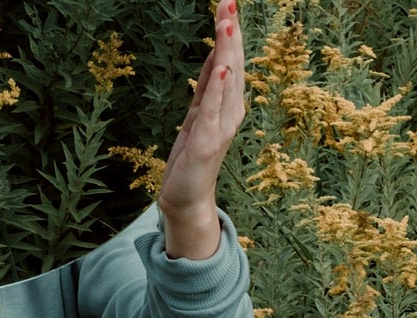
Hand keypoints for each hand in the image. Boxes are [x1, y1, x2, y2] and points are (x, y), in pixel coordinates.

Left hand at [160, 0, 246, 259]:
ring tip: (226, 25)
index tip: (227, 2)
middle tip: (229, 2)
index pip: (228, 60)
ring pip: (225, 82)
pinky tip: (220, 70)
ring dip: (226, 52)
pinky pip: (212, 112)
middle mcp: (230, 112)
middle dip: (230, 33)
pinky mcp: (206, 144)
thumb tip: (215, 56)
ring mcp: (220, 128)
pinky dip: (217, 90)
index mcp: (227, 103)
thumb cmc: (192, 157)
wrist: (186, 198)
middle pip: (231, 64)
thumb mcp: (197, 113)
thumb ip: (207, 87)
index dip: (228, 32)